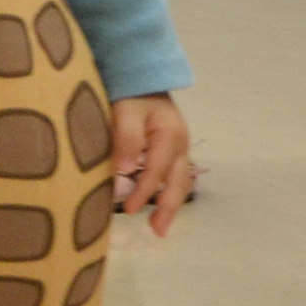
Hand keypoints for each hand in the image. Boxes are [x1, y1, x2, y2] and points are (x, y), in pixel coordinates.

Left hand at [108, 93, 193, 235]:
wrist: (141, 72)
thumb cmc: (131, 92)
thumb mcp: (126, 109)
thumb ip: (126, 137)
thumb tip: (125, 170)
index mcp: (170, 134)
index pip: (157, 170)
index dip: (143, 191)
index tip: (127, 209)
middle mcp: (179, 143)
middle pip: (178, 182)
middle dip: (169, 208)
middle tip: (157, 232)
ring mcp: (178, 146)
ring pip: (180, 181)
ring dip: (170, 204)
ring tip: (159, 227)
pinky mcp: (171, 148)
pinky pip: (174, 175)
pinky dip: (168, 192)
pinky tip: (157, 205)